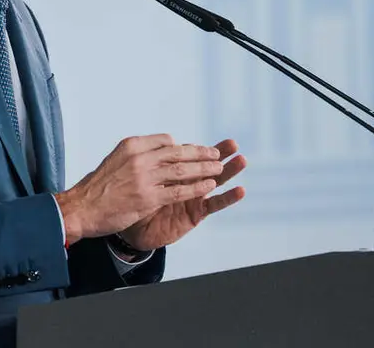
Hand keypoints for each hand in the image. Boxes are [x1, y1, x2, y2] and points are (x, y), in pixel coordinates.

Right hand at [54, 134, 224, 244]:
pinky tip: (208, 186)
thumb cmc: (97, 187)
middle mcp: (139, 158)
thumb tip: (158, 153)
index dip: (183, 146)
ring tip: (219, 167)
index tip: (195, 150)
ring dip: (204, 169)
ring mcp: (145, 178)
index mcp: (131, 146)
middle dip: (201, 153)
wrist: (82, 208)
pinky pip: (179, 191)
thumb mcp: (115, 160)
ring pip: (183, 170)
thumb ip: (137, 156)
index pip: (165, 141)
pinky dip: (197, 188)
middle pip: (178, 152)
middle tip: (216, 153)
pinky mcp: (149, 198)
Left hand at [117, 139, 246, 251]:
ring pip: (214, 181)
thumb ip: (146, 163)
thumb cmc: (132, 203)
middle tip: (233, 143)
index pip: (186, 155)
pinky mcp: (196, 213)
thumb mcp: (137, 180)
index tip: (198, 142)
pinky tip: (241, 190)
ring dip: (229, 170)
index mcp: (170, 171)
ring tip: (242, 160)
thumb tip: (150, 145)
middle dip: (218, 153)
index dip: (194, 148)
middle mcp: (184, 182)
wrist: (131, 231)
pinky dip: (228, 198)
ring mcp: (192, 196)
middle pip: (203, 164)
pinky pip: (214, 204)